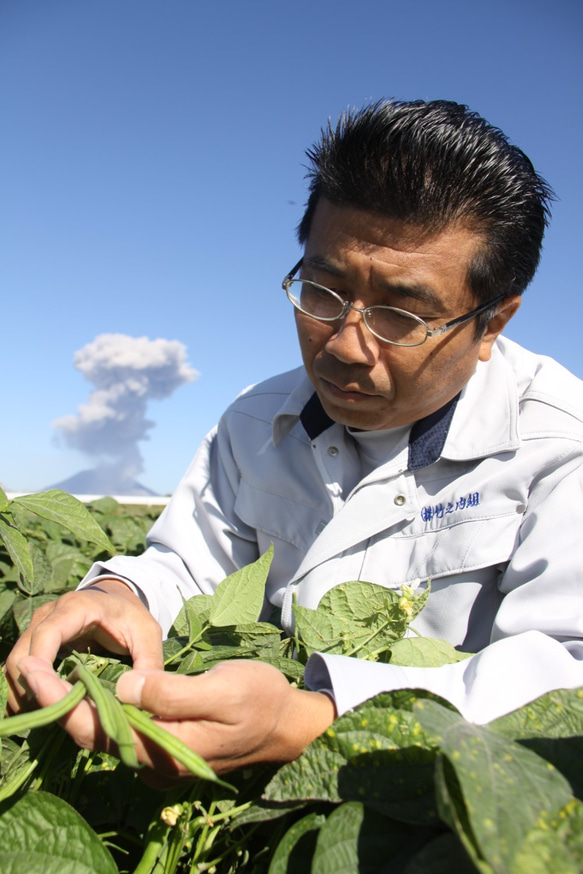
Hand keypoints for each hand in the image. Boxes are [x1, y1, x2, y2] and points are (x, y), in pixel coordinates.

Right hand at [5, 579, 162, 712]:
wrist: (116, 599)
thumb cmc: (131, 616)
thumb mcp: (147, 633)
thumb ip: (148, 661)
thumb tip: (142, 697)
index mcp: (76, 608)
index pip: (47, 634)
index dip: (42, 665)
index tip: (48, 695)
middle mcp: (48, 615)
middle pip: (22, 655)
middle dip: (32, 688)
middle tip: (55, 716)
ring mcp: (35, 628)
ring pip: (14, 665)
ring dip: (24, 694)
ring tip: (49, 716)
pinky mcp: (32, 643)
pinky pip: (16, 670)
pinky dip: (22, 691)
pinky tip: (41, 708)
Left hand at [15, 657, 336, 777]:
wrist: (290, 723)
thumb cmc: (260, 699)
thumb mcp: (221, 689)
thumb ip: (170, 693)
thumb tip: (122, 685)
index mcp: (167, 752)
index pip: (99, 732)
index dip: (63, 704)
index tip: (38, 673)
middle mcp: (156, 765)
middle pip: (95, 737)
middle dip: (61, 705)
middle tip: (34, 669)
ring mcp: (160, 759)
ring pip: (105, 735)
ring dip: (78, 708)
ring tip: (53, 675)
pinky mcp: (165, 748)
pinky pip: (122, 731)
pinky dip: (101, 710)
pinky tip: (92, 687)